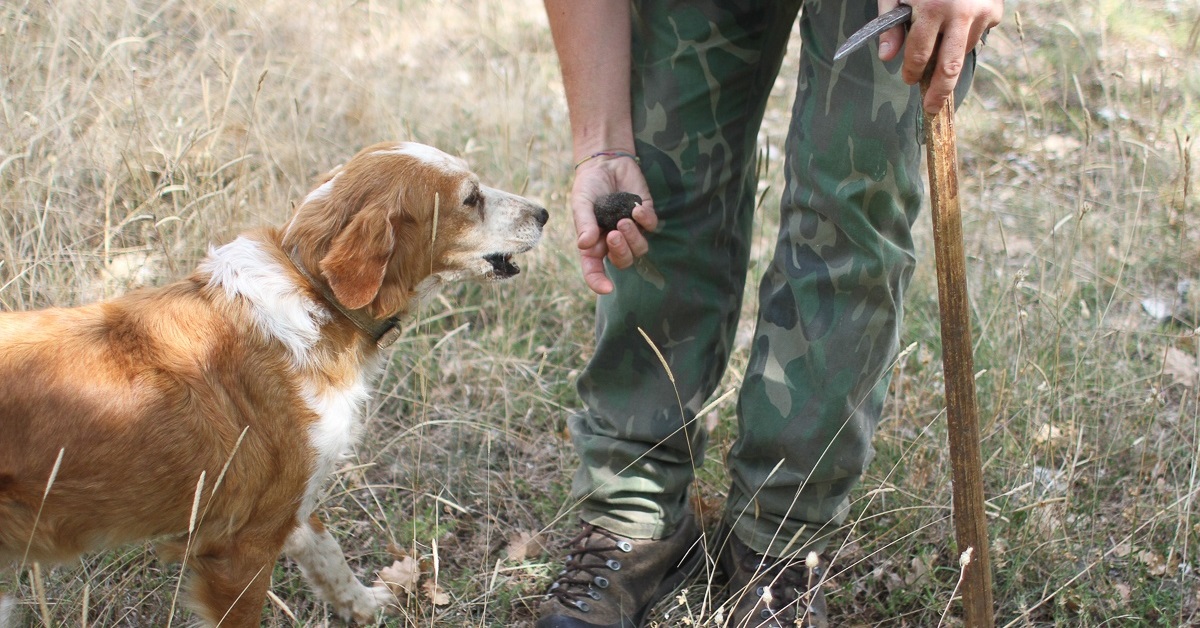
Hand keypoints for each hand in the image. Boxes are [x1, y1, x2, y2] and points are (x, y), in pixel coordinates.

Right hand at [570, 153, 657, 294]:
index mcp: (593, 243)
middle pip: (623, 261)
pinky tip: (636, 207)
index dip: (599, 282)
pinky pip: (651, 226)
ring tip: (624, 219)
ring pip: (640, 248)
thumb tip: (585, 245)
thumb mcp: (581, 202)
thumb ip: (584, 223)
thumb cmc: (589, 185)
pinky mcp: (645, 216)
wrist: (606, 162)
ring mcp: (631, 230)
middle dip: (621, 252)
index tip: (607, 288)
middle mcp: (613, 241)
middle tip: (614, 234)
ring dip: (634, 237)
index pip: (594, 270)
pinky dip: (645, 219)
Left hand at [876, 0, 1002, 112]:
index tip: (909, 79)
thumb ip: (890, 24)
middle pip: (949, 67)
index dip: (911, 71)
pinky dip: (965, 35)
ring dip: (949, 55)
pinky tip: (956, 22)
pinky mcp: (994, 10)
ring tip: (940, 44)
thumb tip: (886, 57)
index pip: (918, 55)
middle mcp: (959, 14)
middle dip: (939, 92)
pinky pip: (977, 34)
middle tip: (931, 108)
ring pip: (963, 50)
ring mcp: (981, 13)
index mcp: (931, 9)